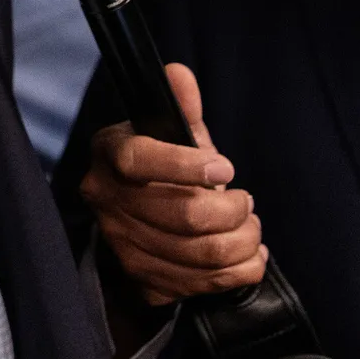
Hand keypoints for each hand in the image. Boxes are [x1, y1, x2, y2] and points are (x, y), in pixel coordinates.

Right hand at [80, 63, 265, 305]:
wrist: (135, 218)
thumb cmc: (161, 168)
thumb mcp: (169, 132)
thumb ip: (181, 107)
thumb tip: (179, 74)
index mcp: (110, 154)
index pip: (139, 161)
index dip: (187, 165)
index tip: (226, 167)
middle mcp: (108, 203)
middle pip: (185, 216)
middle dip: (234, 211)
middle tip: (247, 202)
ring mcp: (124, 245)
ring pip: (202, 255)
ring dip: (244, 242)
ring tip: (251, 228)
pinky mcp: (145, 280)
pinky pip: (203, 284)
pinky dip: (239, 271)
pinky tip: (247, 255)